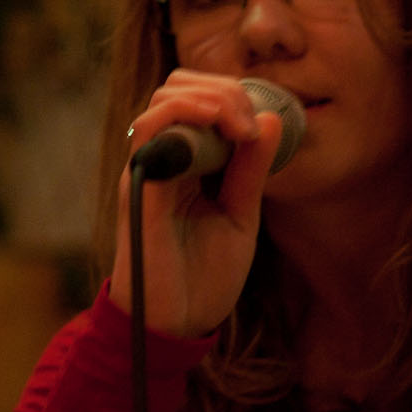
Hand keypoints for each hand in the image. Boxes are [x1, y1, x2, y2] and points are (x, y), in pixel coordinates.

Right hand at [108, 69, 283, 337]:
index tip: (264, 123)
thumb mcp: (241, 214)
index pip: (198, 98)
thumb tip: (272, 118)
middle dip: (224, 89)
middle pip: (178, 86)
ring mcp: (147, 169)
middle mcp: (161, 158)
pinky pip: (149, 130)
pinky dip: (184, 114)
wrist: (177, 324)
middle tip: (251, 123)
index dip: (233, 95)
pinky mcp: (139, 186)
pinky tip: (218, 128)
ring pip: (164, 98)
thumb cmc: (204, 276)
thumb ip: (251, 169)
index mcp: (185, 162)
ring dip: (209, 98)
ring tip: (238, 124)